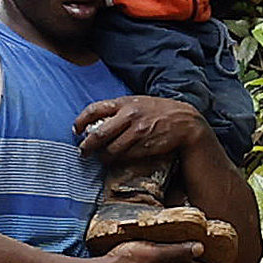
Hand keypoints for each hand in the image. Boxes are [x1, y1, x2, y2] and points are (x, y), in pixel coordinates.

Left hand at [74, 94, 210, 164]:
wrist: (186, 122)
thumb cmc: (159, 112)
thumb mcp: (139, 103)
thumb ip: (119, 110)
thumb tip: (96, 123)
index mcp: (124, 102)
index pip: (94, 110)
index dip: (81, 121)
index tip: (76, 130)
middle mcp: (129, 115)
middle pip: (98, 134)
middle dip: (87, 146)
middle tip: (83, 152)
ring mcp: (137, 131)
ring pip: (110, 149)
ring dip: (102, 157)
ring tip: (101, 158)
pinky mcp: (144, 146)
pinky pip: (124, 156)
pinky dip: (117, 160)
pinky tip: (116, 160)